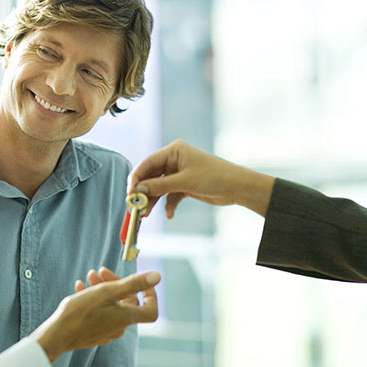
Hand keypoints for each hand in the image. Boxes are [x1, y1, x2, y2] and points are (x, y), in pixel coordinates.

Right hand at [31, 270, 159, 362]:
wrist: (57, 335)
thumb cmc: (81, 312)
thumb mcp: (107, 291)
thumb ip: (133, 283)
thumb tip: (158, 276)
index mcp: (127, 318)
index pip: (151, 310)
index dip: (150, 295)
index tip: (140, 282)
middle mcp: (120, 327)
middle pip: (126, 302)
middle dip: (115, 283)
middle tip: (99, 271)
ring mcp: (107, 332)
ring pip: (110, 305)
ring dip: (102, 288)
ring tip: (87, 277)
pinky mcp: (94, 333)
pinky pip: (99, 313)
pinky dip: (93, 299)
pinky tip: (79, 288)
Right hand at [127, 139, 274, 217]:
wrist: (237, 187)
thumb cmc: (214, 177)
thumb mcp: (184, 182)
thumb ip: (160, 186)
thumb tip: (138, 190)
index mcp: (173, 151)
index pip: (147, 163)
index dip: (136, 178)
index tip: (129, 193)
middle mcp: (174, 160)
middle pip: (151, 176)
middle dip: (144, 192)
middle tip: (135, 207)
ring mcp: (179, 173)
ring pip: (159, 187)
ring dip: (153, 201)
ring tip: (146, 215)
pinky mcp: (184, 185)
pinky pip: (170, 195)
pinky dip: (168, 204)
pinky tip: (170, 214)